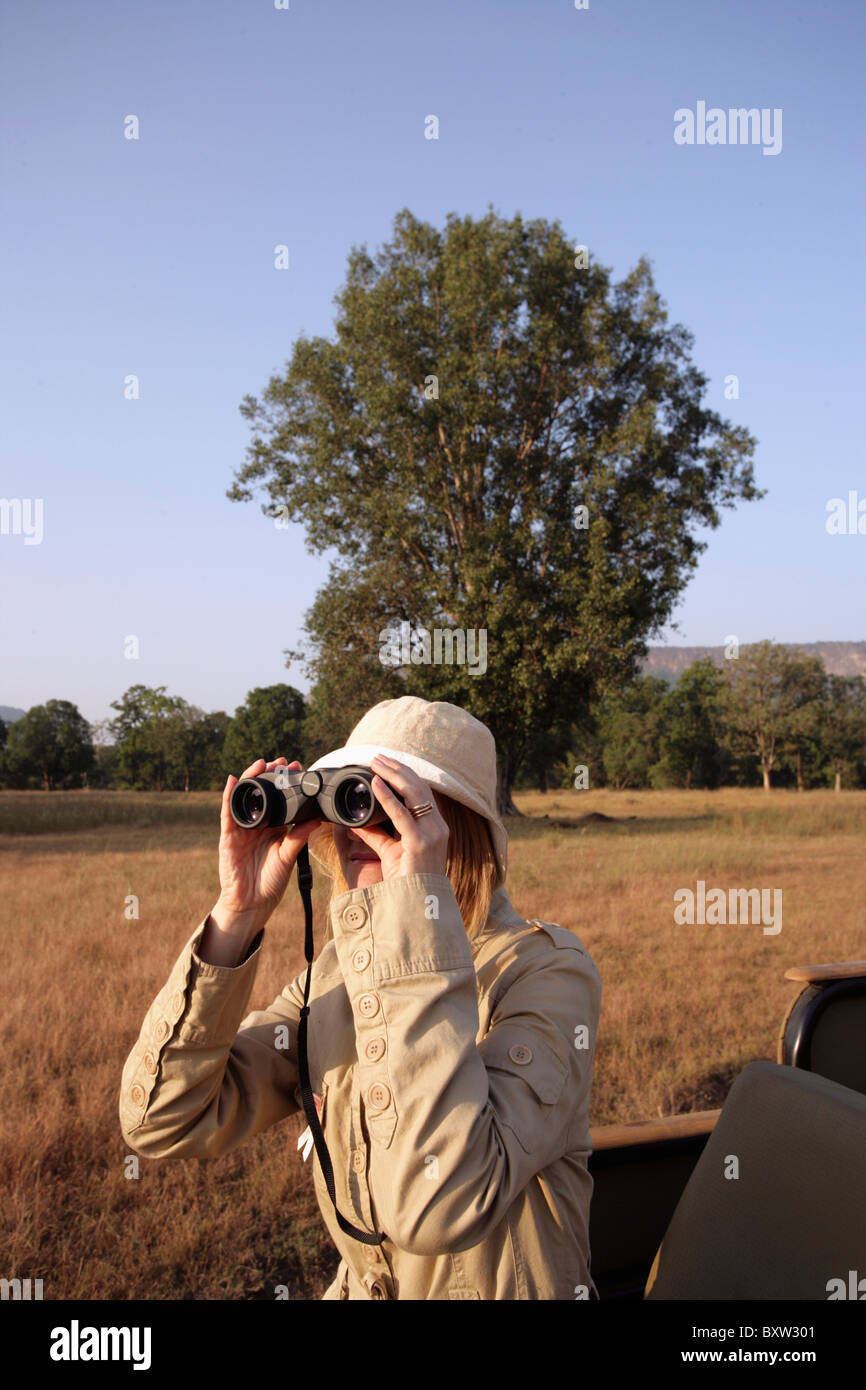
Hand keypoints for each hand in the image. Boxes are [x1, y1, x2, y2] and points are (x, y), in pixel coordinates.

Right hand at [214, 757, 322, 920]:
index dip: (286, 783)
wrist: (251, 903)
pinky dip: (229, 795)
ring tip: (260, 764)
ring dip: (251, 778)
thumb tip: (316, 819)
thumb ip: (298, 837)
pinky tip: (233, 781)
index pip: (280, 799)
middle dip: (270, 775)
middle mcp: (257, 824)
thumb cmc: (270, 881)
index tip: (298, 768)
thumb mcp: (287, 857)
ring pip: (245, 797)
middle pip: (262, 793)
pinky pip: (228, 812)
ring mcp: (241, 828)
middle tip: (282, 762)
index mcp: (274, 828)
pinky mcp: (228, 835)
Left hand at [345, 754, 448, 881]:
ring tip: (376, 763)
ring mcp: (432, 834)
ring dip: (393, 775)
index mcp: (435, 827)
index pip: (422, 792)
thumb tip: (356, 822)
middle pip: (419, 787)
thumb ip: (376, 834)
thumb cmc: (406, 881)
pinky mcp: (420, 844)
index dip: (405, 774)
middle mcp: (438, 827)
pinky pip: (402, 814)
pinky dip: (388, 796)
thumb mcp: (390, 852)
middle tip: (378, 757)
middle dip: (398, 769)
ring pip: (414, 794)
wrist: (415, 906)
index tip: (387, 763)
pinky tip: (376, 784)